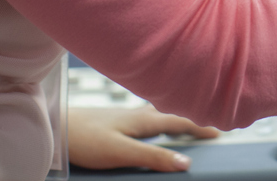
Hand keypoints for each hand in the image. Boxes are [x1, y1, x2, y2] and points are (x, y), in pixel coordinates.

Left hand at [68, 105, 220, 172]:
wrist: (57, 127)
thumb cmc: (84, 139)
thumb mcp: (121, 152)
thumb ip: (152, 157)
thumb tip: (185, 163)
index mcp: (144, 121)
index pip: (180, 120)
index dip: (200, 126)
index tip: (220, 130)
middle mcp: (138, 114)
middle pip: (173, 113)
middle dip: (192, 116)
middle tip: (209, 122)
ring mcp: (126, 116)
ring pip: (160, 113)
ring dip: (176, 116)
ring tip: (186, 118)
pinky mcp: (116, 121)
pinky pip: (147, 116)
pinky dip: (160, 118)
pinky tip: (152, 122)